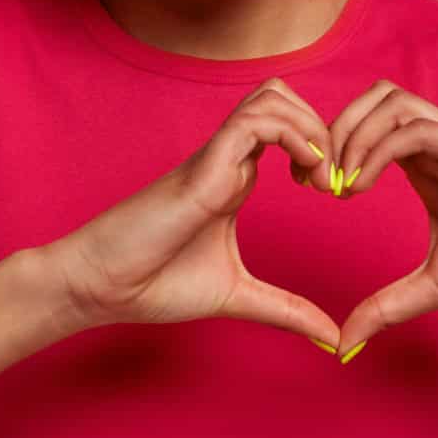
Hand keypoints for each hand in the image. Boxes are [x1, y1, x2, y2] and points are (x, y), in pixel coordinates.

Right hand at [48, 76, 347, 348]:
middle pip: (282, 98)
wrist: (101, 286)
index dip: (321, 147)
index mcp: (235, 179)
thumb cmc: (155, 284)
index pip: (286, 129)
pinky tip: (305, 176)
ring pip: (271, 98)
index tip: (336, 192)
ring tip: (322, 177)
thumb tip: (333, 339)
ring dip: (311, 128)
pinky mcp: (203, 167)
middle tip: (334, 179)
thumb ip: (286, 311)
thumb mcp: (238, 297)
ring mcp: (214, 159)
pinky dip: (292, 137)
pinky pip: (253, 123)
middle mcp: (227, 160)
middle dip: (323, 127)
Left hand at [326, 80, 437, 354]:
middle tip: (316, 180)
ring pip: (395, 102)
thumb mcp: (431, 289)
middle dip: (335, 130)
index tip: (310, 189)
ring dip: (353, 134)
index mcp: (429, 169)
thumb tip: (344, 343)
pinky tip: (362, 186)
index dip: (332, 147)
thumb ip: (385, 307)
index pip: (369, 126)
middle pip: (376, 99)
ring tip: (340, 183)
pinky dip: (380, 148)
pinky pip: (421, 130)